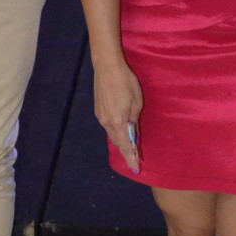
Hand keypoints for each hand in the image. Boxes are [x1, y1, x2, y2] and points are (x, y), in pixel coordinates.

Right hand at [93, 56, 143, 172]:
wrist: (107, 67)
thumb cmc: (126, 82)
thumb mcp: (137, 101)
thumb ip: (135, 119)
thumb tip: (134, 132)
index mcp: (118, 122)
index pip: (126, 146)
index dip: (131, 158)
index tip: (135, 169)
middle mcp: (107, 123)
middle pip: (117, 142)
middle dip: (126, 150)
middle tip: (135, 157)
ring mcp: (100, 117)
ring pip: (112, 134)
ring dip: (121, 140)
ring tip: (130, 143)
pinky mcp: (97, 110)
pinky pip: (108, 126)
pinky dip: (115, 130)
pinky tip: (121, 127)